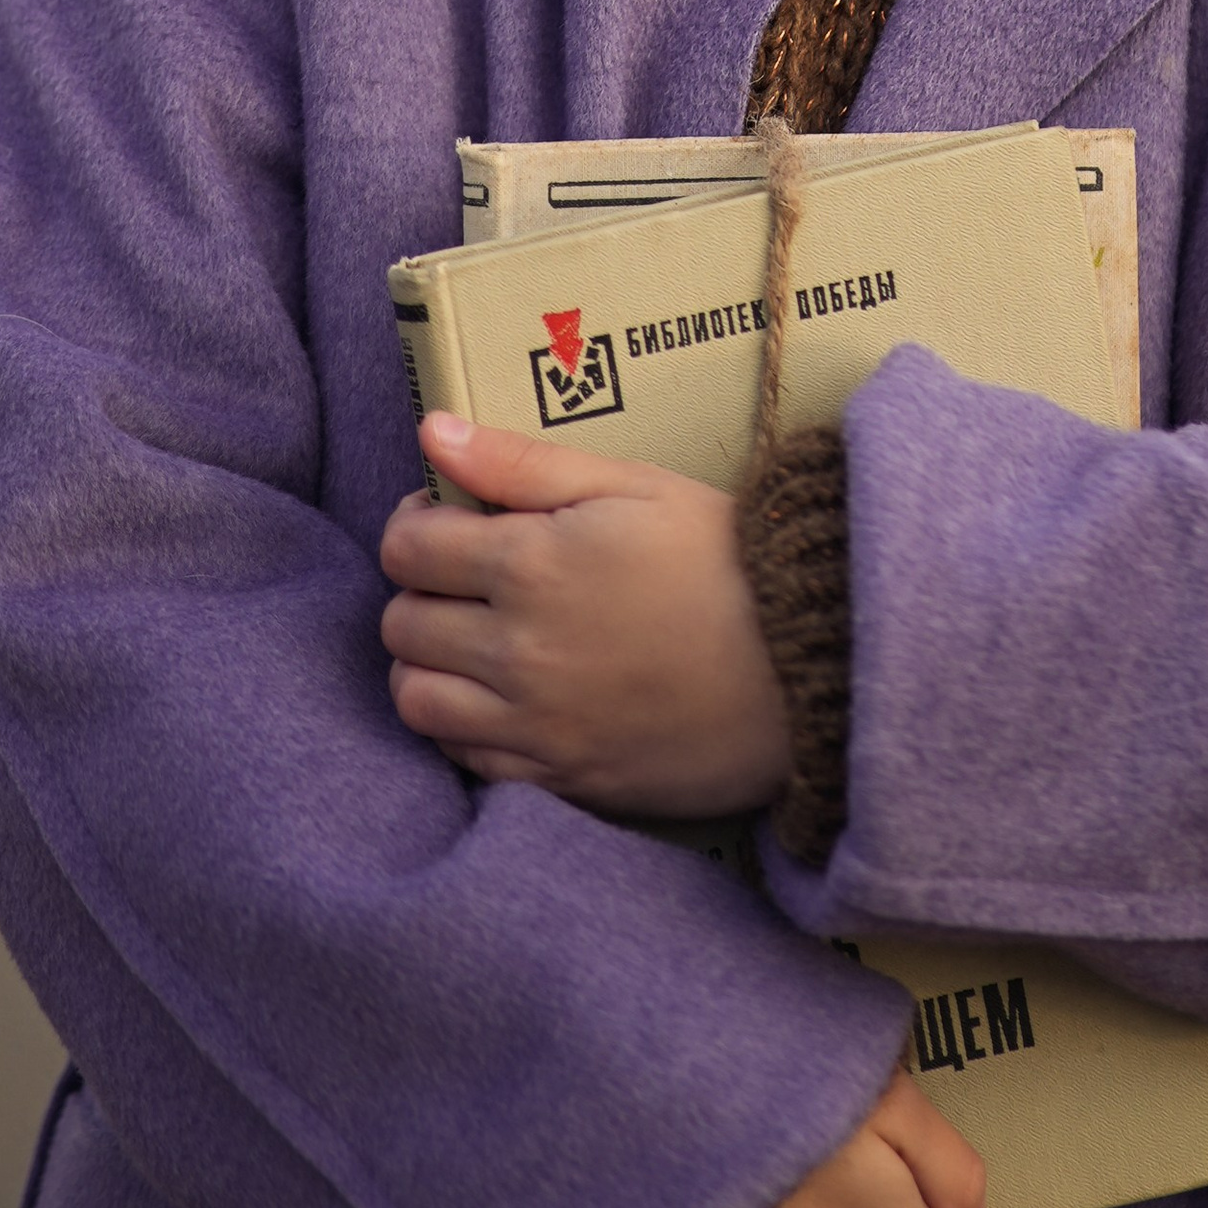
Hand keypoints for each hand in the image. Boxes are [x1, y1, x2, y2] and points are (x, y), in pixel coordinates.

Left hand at [380, 412, 792, 818]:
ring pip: (415, 699)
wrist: (804, 663)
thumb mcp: (630, 485)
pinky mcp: (560, 778)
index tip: (447, 519)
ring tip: (472, 640)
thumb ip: (520, 460)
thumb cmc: (723, 559)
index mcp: (530, 564)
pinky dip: (460, 726)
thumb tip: (430, 429)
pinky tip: (499, 696)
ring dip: (426, 664)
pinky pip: (462, 759)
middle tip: (465, 578)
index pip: (408, 548)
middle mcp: (517, 650)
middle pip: (402, 624)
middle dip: (420, 591)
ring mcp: (535, 724)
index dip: (416, 524)